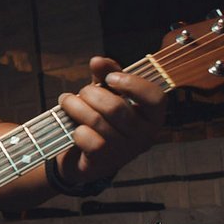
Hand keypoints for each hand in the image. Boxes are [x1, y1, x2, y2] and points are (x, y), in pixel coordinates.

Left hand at [57, 57, 165, 182]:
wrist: (84, 156)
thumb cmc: (102, 118)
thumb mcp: (108, 93)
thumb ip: (107, 74)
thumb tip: (97, 61)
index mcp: (152, 116)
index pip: (156, 98)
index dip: (132, 84)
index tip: (110, 79)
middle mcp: (144, 136)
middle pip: (116, 108)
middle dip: (91, 94)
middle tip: (81, 93)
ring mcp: (125, 151)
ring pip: (97, 122)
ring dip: (75, 107)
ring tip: (66, 101)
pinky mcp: (104, 162)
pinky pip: (88, 140)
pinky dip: (77, 130)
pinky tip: (74, 128)